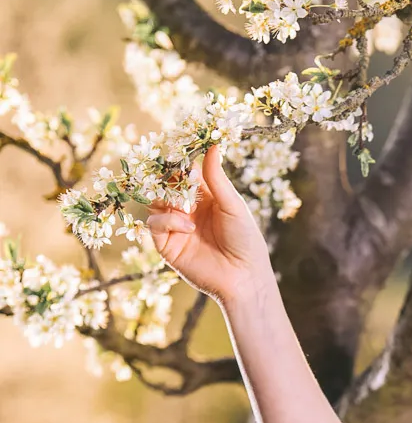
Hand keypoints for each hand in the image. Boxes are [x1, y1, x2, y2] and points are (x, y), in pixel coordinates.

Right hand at [145, 143, 274, 307]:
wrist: (244, 277)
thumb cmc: (245, 240)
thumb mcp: (232, 204)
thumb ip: (216, 177)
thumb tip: (212, 145)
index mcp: (204, 197)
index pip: (183, 173)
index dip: (179, 161)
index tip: (176, 149)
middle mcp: (187, 210)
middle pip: (164, 185)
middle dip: (167, 178)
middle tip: (173, 173)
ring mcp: (175, 227)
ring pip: (155, 202)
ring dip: (166, 197)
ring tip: (184, 204)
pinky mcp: (167, 246)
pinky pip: (155, 224)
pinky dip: (168, 219)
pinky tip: (187, 225)